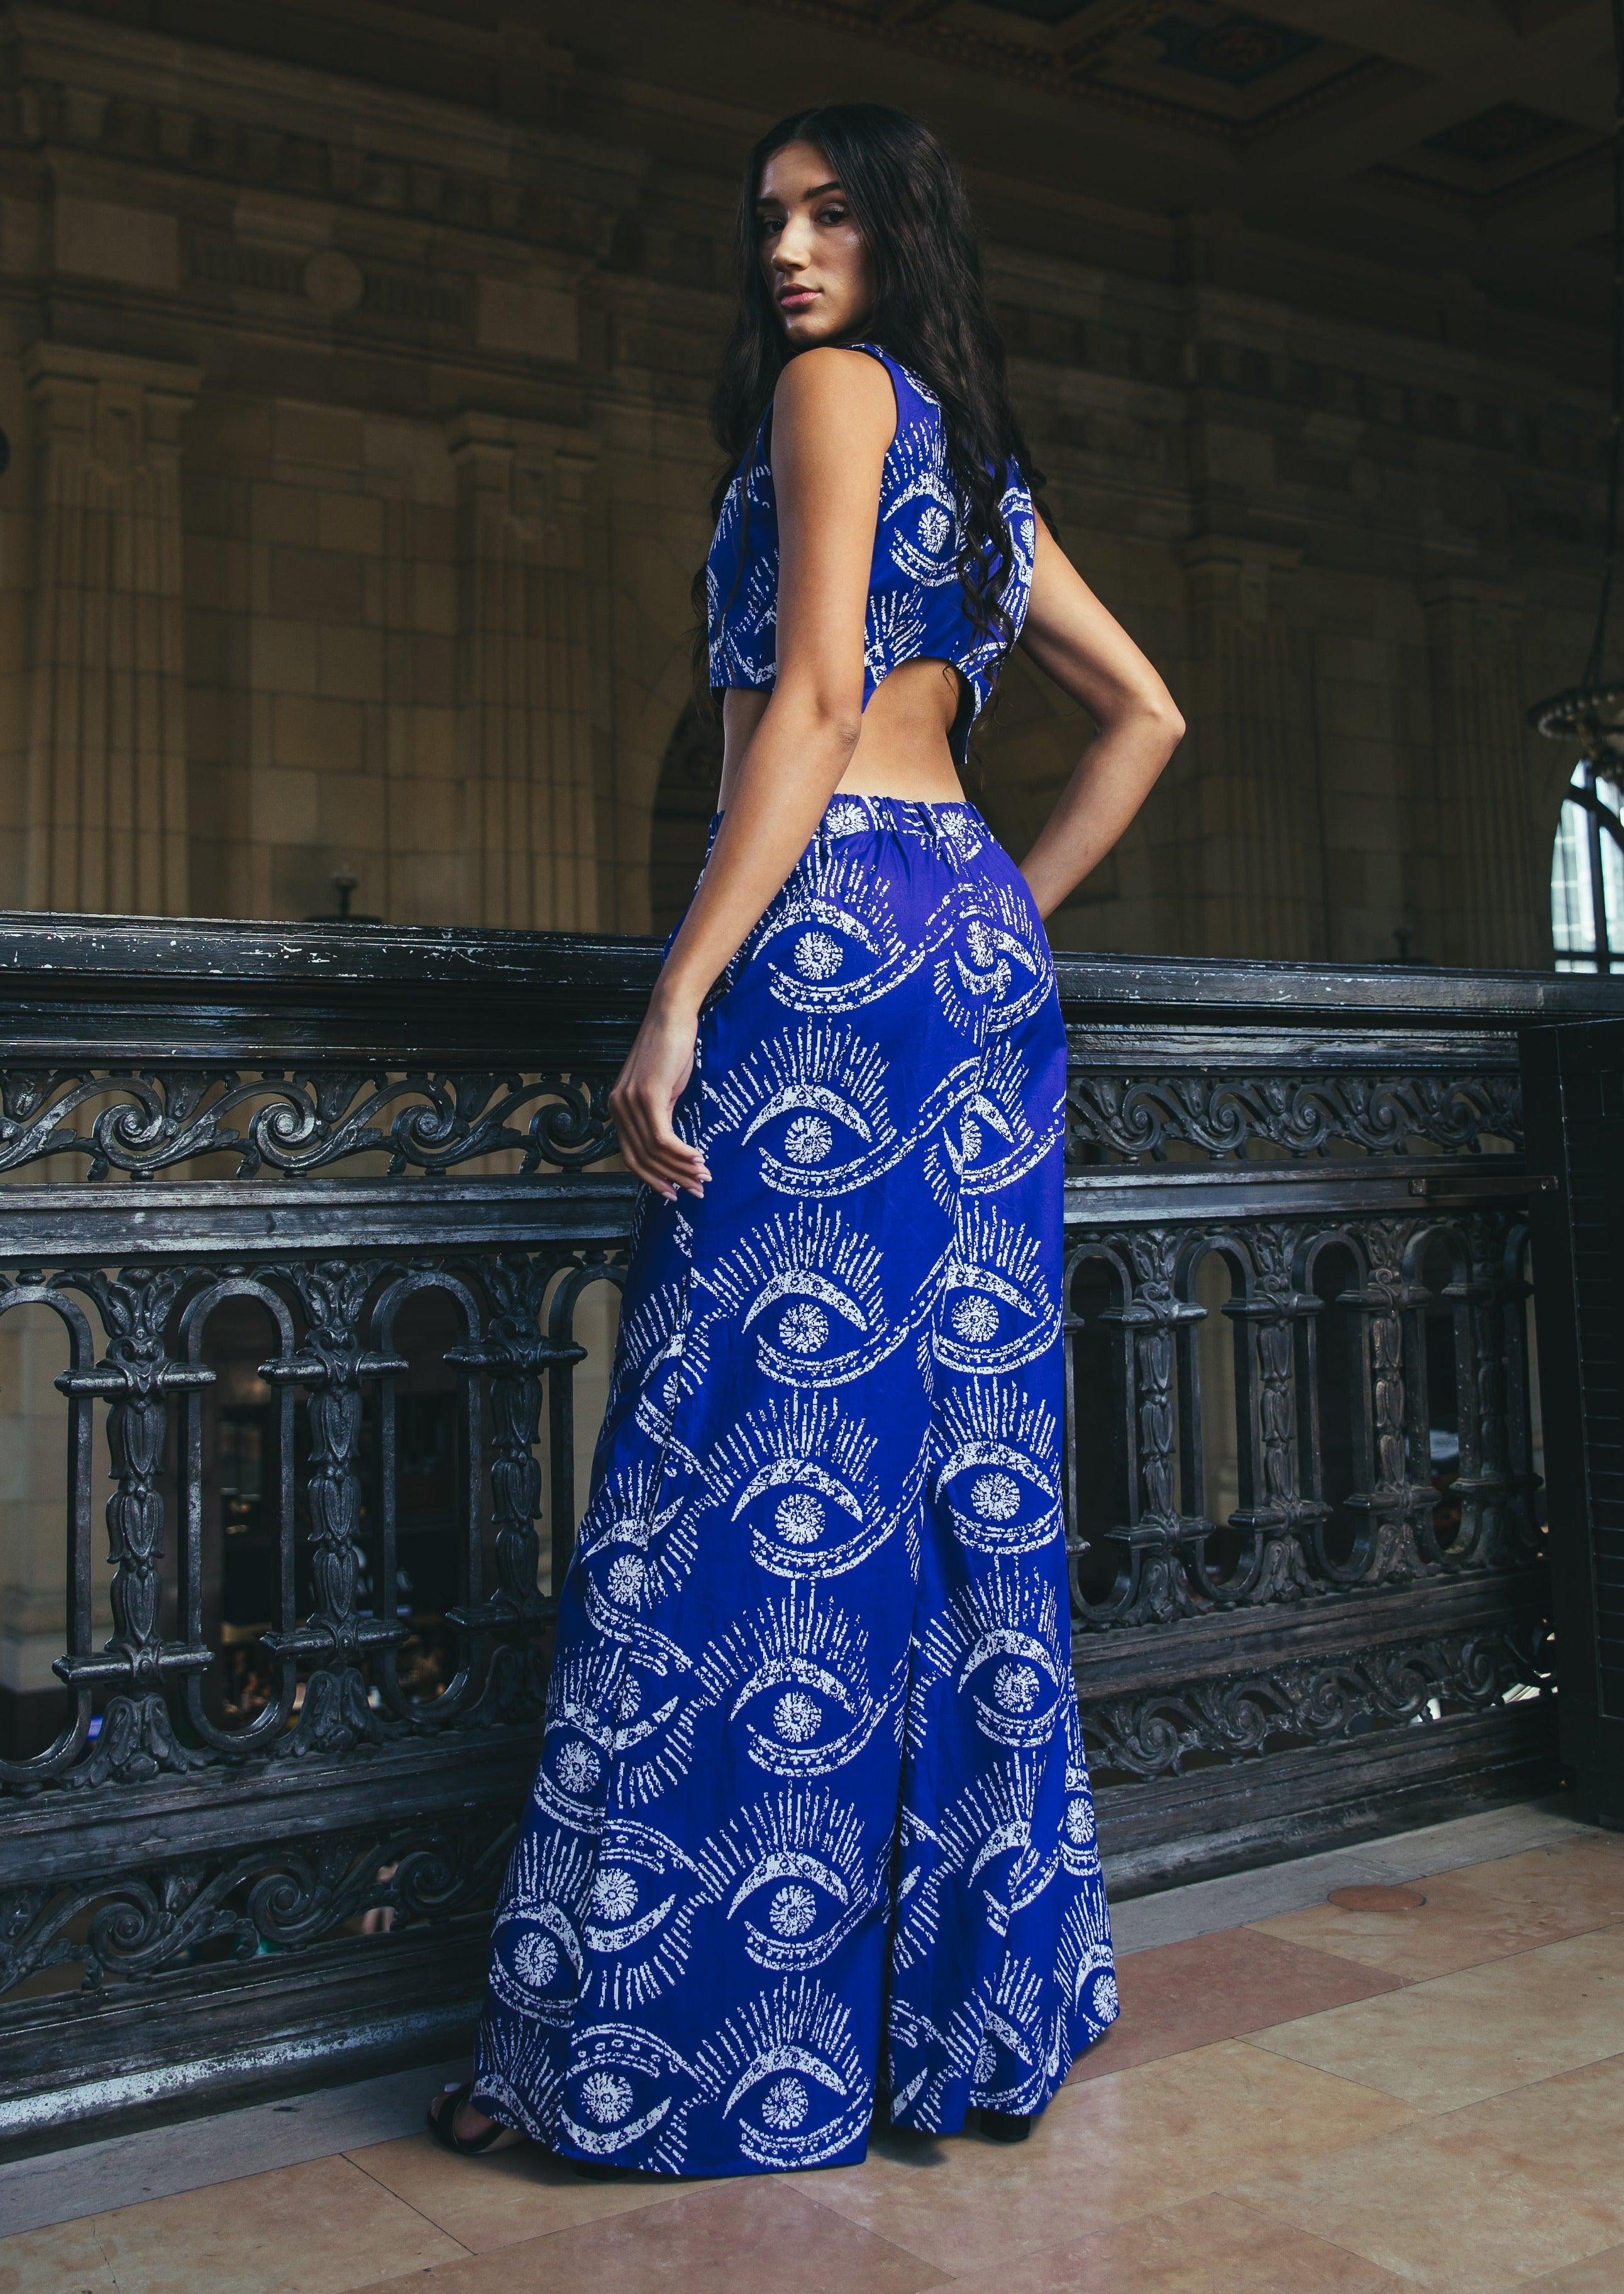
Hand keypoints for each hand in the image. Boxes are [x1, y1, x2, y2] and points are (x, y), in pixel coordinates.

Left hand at [607, 993, 712, 1201]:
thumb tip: (672, 1147)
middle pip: (643, 1159)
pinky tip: (699, 1159)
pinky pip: (662, 1137)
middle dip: (671, 1179)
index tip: (674, 1192)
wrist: (672, 1016)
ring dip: (682, 1169)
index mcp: (619, 1108)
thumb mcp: (664, 1089)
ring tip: (704, 1177)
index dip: (653, 1178)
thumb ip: (661, 1115)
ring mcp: (630, 1102)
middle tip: (697, 1190)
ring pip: (654, 1151)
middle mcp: (618, 1108)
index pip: (631, 1156)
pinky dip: (681, 1153)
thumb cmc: (672, 1050)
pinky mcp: (647, 1096)